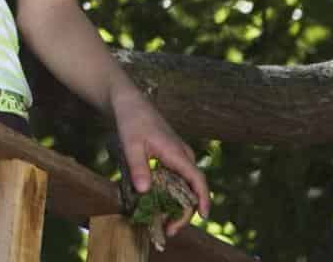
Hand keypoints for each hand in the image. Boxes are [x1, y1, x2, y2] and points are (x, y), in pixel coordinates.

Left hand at [112, 86, 210, 233]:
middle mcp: (182, 156)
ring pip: (184, 185)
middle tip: (168, 230)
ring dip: (176, 205)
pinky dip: (170, 194)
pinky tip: (157, 204)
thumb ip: (138, 167)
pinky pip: (176, 179)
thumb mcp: (130, 144)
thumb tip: (144, 191)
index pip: (197, 179)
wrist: (129, 102)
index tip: (202, 216)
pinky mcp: (170, 157)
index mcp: (177, 152)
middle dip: (184, 212)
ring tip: (162, 222)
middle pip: (192, 188)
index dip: (203, 199)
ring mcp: (177, 156)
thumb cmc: (131, 121)